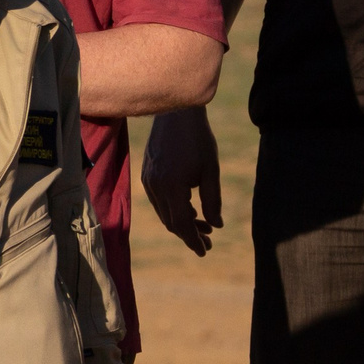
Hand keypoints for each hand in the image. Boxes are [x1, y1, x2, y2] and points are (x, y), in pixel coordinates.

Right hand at [140, 106, 223, 256]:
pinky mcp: (147, 173)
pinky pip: (158, 200)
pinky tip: (189, 209)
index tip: (205, 251)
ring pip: (163, 212)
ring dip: (182, 222)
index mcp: (171, 187)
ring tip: (203, 226)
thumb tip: (216, 225)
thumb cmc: (198, 140)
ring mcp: (148, 180)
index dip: (193, 241)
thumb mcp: (211, 171)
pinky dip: (173, 209)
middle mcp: (155, 186)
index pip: (181, 225)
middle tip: (208, 242)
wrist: (177, 112)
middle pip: (171, 222)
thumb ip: (213, 201)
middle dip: (189, 234)